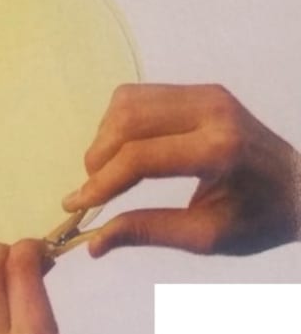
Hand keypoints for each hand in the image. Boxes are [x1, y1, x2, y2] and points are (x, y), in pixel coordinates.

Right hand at [63, 84, 300, 255]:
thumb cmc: (259, 220)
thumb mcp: (206, 237)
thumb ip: (147, 232)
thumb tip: (93, 243)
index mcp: (218, 151)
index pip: (140, 158)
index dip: (100, 183)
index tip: (75, 205)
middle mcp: (211, 111)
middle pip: (127, 121)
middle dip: (98, 157)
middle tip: (92, 190)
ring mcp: (206, 94)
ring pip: (128, 102)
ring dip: (105, 137)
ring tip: (108, 171)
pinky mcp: (201, 90)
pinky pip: (142, 95)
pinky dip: (120, 122)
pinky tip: (125, 148)